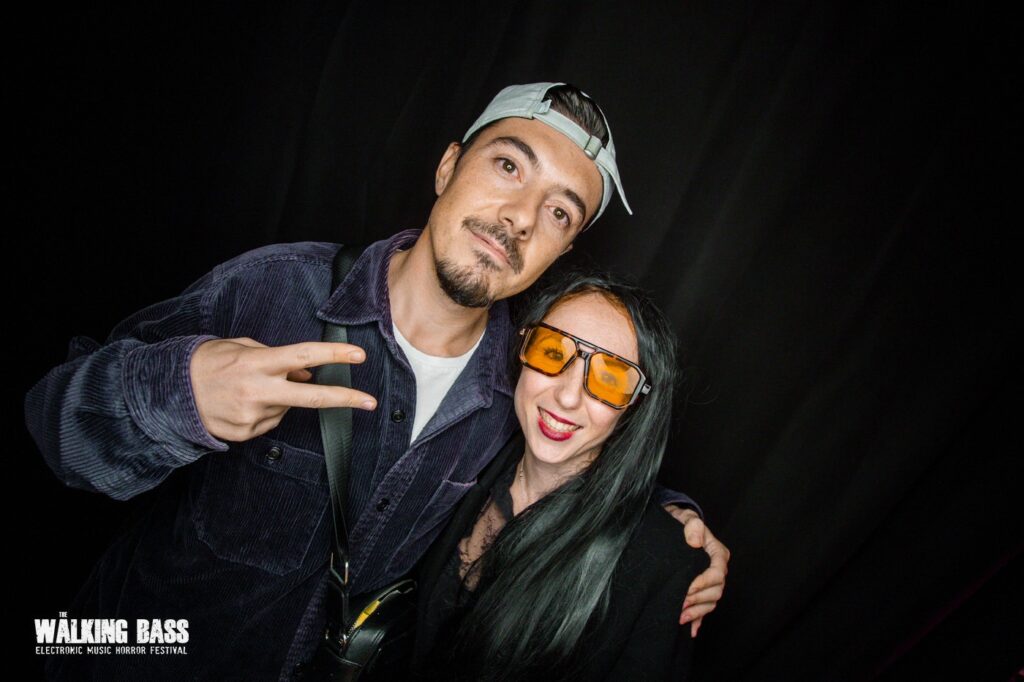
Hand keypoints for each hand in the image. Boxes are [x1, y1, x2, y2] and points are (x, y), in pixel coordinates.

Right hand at [191, 338, 377, 441]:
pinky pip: (270, 421)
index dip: (334, 355)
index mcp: (256, 363)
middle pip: (312, 397)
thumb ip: (277, 358)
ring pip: (286, 408)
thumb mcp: (241, 348)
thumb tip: (306, 374)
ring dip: (279, 398)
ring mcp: (252, 416)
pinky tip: (243, 404)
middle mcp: (257, 391)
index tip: (358, 354)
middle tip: (370, 402)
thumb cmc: (207, 364)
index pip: (304, 356)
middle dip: (345, 398)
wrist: (170, 395)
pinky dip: (264, 411)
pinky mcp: (246, 433)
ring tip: (249, 389)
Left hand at [664, 505, 730, 637]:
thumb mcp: (687, 519)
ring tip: (680, 617)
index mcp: (718, 553)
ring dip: (697, 612)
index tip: (688, 588)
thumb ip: (692, 526)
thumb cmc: (683, 522)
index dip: (703, 583)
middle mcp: (717, 570)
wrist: (675, 526)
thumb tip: (695, 542)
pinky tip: (691, 630)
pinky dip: (699, 620)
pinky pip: (704, 608)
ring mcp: (710, 582)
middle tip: (680, 604)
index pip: (716, 573)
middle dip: (698, 600)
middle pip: (716, 591)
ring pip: (711, 602)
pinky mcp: (701, 590)